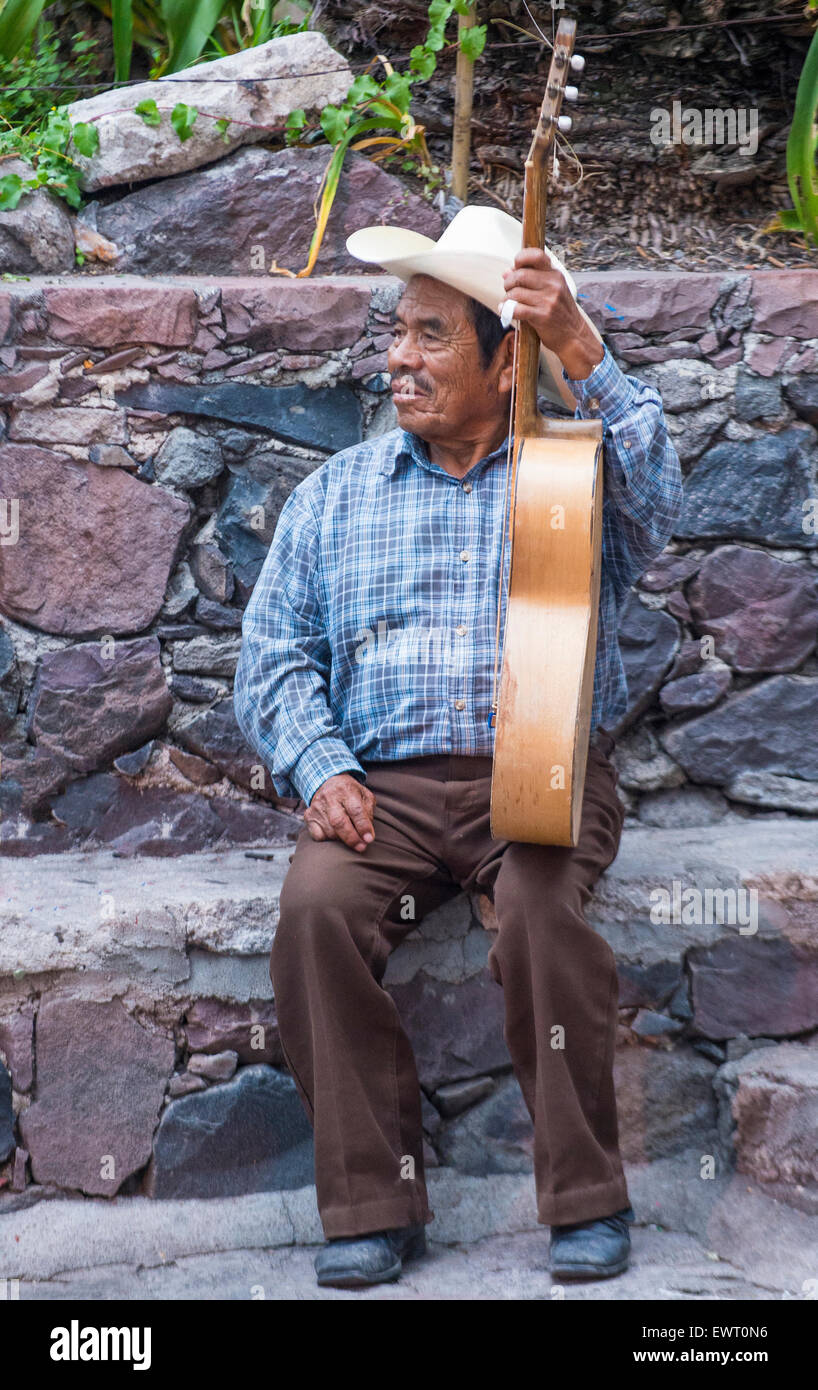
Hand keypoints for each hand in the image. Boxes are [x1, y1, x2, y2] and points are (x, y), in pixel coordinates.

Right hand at [304, 773, 375, 852]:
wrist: (327, 783)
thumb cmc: (350, 793)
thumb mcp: (364, 795)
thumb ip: (368, 813)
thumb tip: (367, 834)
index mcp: (346, 790)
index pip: (355, 810)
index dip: (363, 826)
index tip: (369, 839)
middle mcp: (329, 797)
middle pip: (339, 822)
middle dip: (351, 838)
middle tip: (361, 847)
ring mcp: (317, 807)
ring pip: (329, 831)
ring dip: (342, 840)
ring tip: (350, 838)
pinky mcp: (309, 816)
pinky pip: (318, 836)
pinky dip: (328, 840)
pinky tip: (335, 834)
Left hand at [501, 248, 602, 380]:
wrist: (574, 336)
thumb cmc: (559, 313)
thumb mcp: (551, 291)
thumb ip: (530, 280)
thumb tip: (507, 271)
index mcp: (555, 275)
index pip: (536, 255)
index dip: (520, 258)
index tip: (515, 267)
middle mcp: (553, 285)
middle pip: (519, 275)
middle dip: (508, 283)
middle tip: (509, 291)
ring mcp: (549, 300)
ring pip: (515, 293)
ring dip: (507, 299)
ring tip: (509, 304)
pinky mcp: (543, 316)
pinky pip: (517, 309)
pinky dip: (507, 310)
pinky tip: (506, 312)